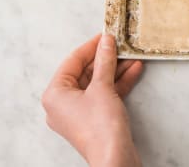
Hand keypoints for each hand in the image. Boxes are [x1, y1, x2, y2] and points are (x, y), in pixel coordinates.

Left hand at [41, 34, 143, 166]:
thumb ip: (104, 61)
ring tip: (132, 55)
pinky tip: (133, 70)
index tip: (106, 34)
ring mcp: (78, 112)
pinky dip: (117, 83)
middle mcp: (62, 103)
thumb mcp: (103, 87)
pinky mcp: (94, 119)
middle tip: (121, 44)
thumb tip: (106, 41)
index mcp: (55, 94)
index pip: (72, 62)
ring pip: (97, 83)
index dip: (91, 46)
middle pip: (85, 72)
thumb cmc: (100, 125)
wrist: (114, 156)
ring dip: (115, 69)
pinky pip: (104, 95)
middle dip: (106, 58)